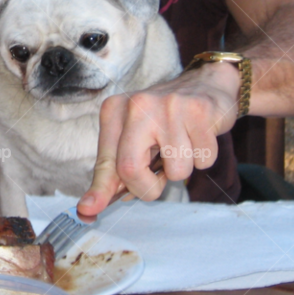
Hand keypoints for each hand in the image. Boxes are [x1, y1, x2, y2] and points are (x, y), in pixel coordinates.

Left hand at [77, 62, 240, 215]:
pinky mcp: (198, 111)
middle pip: (130, 168)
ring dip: (182, 168)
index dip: (99, 190)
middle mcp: (136, 105)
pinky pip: (203, 159)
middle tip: (157, 181)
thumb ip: (116, 170)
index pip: (105, 161)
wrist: (206, 84)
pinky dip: (204, 157)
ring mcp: (168, 106)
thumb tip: (93, 205)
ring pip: (176, 170)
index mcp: (114, 111)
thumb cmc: (165, 119)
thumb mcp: (135, 137)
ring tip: (182, 145)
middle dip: (147, 188)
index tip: (87, 210)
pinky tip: (198, 136)